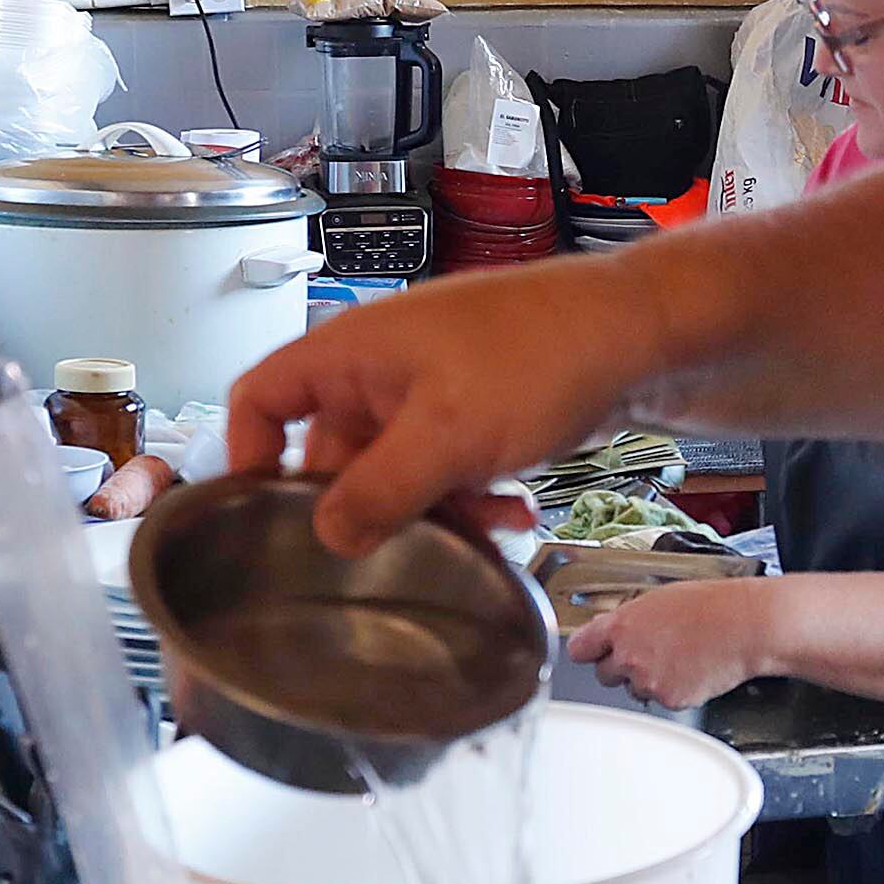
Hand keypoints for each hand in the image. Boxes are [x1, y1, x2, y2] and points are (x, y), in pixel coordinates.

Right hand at [226, 258, 647, 553]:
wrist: (638, 331)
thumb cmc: (537, 357)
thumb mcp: (448, 436)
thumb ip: (380, 491)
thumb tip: (327, 537)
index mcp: (350, 355)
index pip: (260, 397)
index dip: (245, 452)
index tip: (260, 515)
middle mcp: (379, 372)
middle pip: (334, 455)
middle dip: (369, 508)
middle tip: (400, 553)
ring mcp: (428, 392)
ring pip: (399, 472)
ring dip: (434, 512)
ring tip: (486, 534)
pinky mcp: (475, 414)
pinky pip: (448, 469)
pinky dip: (472, 498)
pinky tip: (516, 517)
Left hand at [568, 581, 774, 710]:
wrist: (745, 625)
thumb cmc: (710, 606)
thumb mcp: (659, 599)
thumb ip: (629, 618)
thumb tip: (614, 629)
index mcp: (622, 625)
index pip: (580, 648)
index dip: (589, 650)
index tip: (593, 651)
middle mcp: (629, 655)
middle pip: (604, 674)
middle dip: (621, 667)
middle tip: (649, 654)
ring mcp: (648, 680)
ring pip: (634, 690)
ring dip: (650, 680)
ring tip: (679, 658)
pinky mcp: (670, 699)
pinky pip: (662, 700)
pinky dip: (675, 690)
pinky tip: (691, 669)